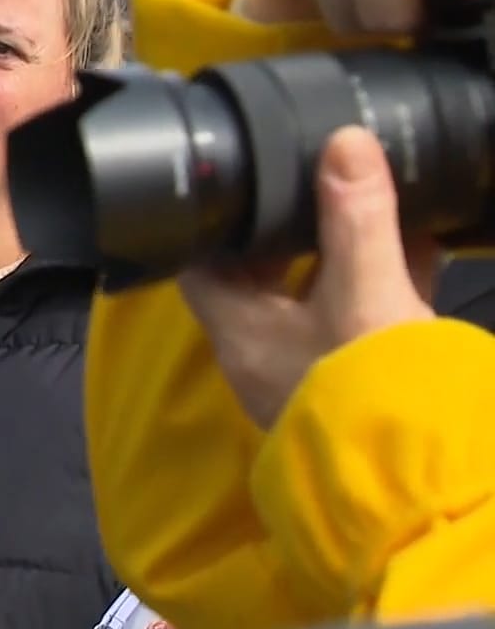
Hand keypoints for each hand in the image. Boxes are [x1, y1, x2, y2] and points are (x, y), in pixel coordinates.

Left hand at [179, 127, 438, 428]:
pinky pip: (363, 319)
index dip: (212, 222)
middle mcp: (264, 355)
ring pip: (317, 295)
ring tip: (368, 197)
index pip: (199, 266)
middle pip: (259, 276)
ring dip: (342, 252)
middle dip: (286, 228)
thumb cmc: (374, 390)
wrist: (429, 486)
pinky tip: (420, 246)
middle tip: (311, 176)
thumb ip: (356, 220)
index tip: (235, 181)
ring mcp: (312, 371)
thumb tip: (344, 142)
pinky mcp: (361, 380)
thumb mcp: (365, 294)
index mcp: (240, 333)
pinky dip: (383, 280)